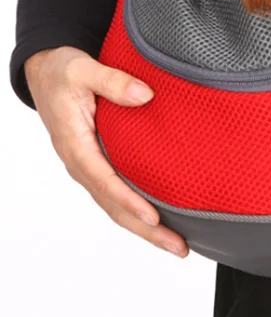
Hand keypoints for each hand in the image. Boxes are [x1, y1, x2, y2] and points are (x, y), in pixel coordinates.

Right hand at [25, 47, 187, 257]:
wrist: (45, 72)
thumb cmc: (62, 71)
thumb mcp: (82, 69)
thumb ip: (112, 81)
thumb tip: (144, 95)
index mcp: (75, 144)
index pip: (104, 180)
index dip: (129, 200)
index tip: (153, 217)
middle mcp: (81, 163)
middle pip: (114, 206)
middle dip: (146, 229)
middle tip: (179, 248)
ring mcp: (89, 167)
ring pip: (116, 206)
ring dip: (145, 228)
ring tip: (177, 245)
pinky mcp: (98, 164)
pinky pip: (117, 194)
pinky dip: (138, 212)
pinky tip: (161, 221)